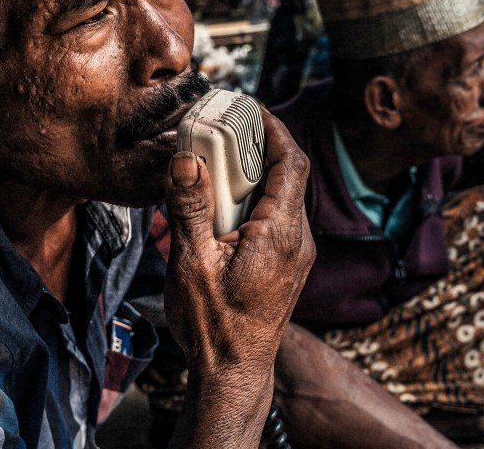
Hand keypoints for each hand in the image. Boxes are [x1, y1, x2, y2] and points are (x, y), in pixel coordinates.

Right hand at [163, 109, 313, 446]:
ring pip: (282, 196)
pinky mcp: (287, 265)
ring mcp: (296, 254)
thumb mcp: (192, 264)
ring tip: (217, 162)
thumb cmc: (214, 326)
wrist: (233, 374)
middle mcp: (297, 240)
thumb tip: (185, 159)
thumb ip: (190, 208)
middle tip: (224, 128)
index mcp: (280, 233)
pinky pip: (276, 217)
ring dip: (254, 174)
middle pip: (287, 174)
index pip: (291, 162)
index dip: (274, 128)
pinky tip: (221, 205)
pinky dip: (253, 199)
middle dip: (257, 146)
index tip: (250, 107)